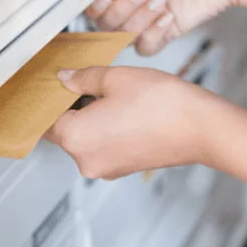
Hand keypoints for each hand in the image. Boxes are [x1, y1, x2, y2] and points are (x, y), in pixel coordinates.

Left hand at [44, 66, 217, 178]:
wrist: (201, 128)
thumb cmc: (162, 104)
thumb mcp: (114, 78)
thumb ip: (82, 78)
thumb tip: (65, 79)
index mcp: (76, 138)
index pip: (44, 119)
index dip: (49, 99)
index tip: (53, 86)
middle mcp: (86, 160)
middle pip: (63, 131)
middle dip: (70, 107)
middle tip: (83, 83)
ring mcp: (105, 169)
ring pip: (83, 139)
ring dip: (88, 118)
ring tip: (108, 95)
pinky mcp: (121, 169)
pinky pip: (101, 147)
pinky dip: (103, 130)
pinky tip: (120, 110)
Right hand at [80, 0, 240, 55]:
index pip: (93, 1)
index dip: (97, 2)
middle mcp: (130, 0)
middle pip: (105, 22)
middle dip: (124, 7)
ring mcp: (145, 19)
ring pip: (122, 36)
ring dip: (141, 18)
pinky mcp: (162, 33)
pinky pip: (144, 48)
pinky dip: (155, 34)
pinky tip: (169, 15)